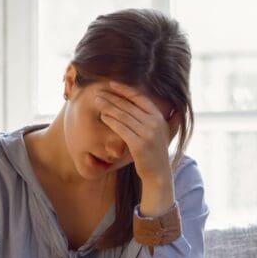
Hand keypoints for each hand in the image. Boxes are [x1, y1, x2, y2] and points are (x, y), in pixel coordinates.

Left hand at [96, 82, 175, 214]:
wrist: (158, 174)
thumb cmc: (152, 151)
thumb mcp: (156, 131)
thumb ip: (148, 117)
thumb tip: (138, 101)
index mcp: (159, 117)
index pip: (140, 98)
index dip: (125, 90)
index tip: (112, 84)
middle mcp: (155, 123)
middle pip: (129, 105)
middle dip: (112, 97)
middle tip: (98, 92)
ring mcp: (148, 134)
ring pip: (124, 116)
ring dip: (109, 107)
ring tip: (97, 101)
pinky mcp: (139, 144)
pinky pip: (122, 129)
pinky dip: (111, 121)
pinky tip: (103, 116)